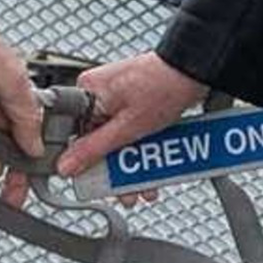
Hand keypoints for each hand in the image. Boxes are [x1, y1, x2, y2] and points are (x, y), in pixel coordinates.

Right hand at [54, 53, 208, 179]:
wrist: (196, 69)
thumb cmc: (165, 87)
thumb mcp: (126, 127)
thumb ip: (94, 149)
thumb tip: (65, 166)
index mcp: (88, 91)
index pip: (74, 135)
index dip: (83, 160)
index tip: (93, 181)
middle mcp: (99, 92)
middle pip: (98, 141)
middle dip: (114, 170)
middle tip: (124, 192)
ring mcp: (118, 96)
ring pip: (117, 139)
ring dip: (131, 166)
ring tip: (144, 186)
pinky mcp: (136, 101)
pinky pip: (131, 131)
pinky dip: (141, 150)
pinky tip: (152, 170)